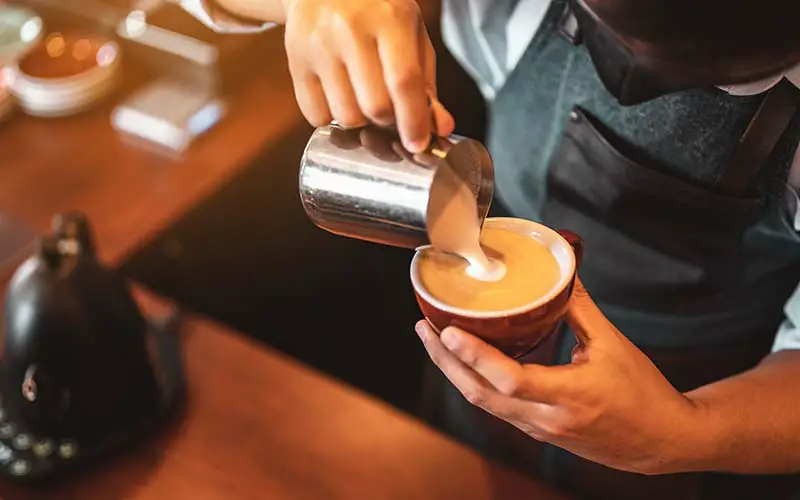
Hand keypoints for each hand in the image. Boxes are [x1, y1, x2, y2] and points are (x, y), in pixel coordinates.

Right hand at [282, 0, 454, 151]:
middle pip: (374, 106)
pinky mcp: (295, 60)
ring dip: (360, 121)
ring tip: (362, 98)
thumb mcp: (411, 33)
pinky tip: (339, 96)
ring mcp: (318, 46)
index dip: (413, 121)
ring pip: (345, 116)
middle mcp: (349, 31)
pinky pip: (315, 115)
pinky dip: (331, 117)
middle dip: (387, 121)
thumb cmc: (377, 10)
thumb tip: (440, 127)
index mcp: (389, 19)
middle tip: (389, 111)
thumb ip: (427, 82)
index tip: (417, 143)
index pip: (404, 82)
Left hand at [416, 279, 702, 474]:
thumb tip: (560, 273)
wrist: (661, 440)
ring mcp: (540, 429)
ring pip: (484, 403)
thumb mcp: (614, 345)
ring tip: (435, 341)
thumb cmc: (643, 392)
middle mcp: (547, 419)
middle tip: (424, 329)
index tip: (448, 331)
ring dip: (455, 373)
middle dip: (446, 362)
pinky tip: (465, 362)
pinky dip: (476, 383)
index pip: (509, 379)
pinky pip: (497, 407)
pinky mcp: (539, 432)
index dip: (474, 355)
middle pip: (481, 394)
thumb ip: (581, 309)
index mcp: (569, 396)